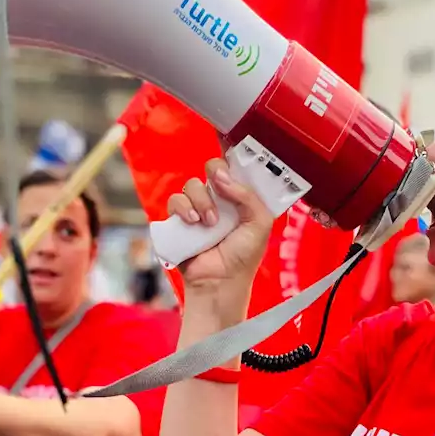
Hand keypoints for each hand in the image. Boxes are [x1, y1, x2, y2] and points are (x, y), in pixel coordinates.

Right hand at [164, 158, 273, 293]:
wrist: (219, 282)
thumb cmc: (243, 257)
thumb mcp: (259, 224)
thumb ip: (248, 196)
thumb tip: (222, 177)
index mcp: (240, 199)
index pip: (236, 169)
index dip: (233, 159)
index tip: (232, 154)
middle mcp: (220, 201)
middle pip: (212, 168)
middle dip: (215, 173)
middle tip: (219, 188)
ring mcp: (198, 209)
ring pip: (192, 184)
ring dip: (201, 200)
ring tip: (208, 222)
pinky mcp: (180, 220)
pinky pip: (175, 200)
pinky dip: (183, 208)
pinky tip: (193, 223)